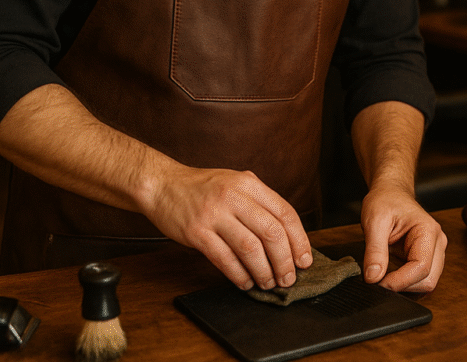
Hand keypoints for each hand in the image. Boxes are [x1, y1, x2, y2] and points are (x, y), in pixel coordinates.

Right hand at [143, 167, 312, 290]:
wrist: (162, 185)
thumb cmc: (202, 188)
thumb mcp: (236, 183)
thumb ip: (259, 202)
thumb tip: (287, 237)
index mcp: (248, 183)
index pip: (285, 213)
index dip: (299, 239)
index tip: (304, 259)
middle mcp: (233, 196)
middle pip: (271, 233)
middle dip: (285, 261)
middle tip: (289, 278)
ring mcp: (214, 214)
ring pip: (250, 249)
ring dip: (264, 271)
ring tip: (268, 283)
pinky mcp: (196, 232)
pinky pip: (224, 259)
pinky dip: (239, 275)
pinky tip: (245, 282)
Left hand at [359, 184, 446, 291]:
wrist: (391, 193)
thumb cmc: (386, 201)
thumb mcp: (374, 221)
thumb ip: (374, 250)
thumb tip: (373, 277)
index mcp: (428, 231)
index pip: (421, 268)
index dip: (399, 281)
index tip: (377, 283)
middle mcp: (437, 243)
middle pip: (428, 280)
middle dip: (402, 286)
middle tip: (377, 281)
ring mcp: (434, 252)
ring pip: (426, 283)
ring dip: (404, 286)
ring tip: (383, 275)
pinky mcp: (427, 258)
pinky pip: (420, 280)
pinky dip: (405, 283)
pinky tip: (390, 274)